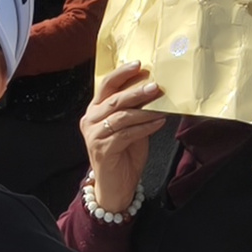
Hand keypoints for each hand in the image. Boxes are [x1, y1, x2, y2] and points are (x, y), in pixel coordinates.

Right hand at [80, 63, 169, 217]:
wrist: (116, 186)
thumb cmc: (125, 155)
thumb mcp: (132, 127)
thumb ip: (136, 110)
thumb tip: (154, 91)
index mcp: (95, 110)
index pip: (106, 85)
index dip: (122, 73)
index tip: (139, 64)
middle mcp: (90, 120)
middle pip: (114, 99)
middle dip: (136, 91)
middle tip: (155, 86)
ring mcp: (94, 135)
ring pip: (121, 116)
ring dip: (144, 110)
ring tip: (161, 105)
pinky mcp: (102, 149)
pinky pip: (126, 134)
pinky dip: (145, 127)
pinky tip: (158, 122)